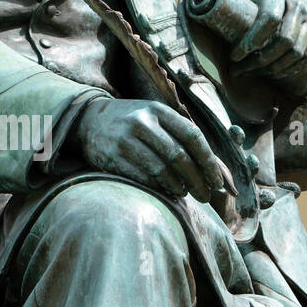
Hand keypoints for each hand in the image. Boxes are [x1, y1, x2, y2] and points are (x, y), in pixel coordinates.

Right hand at [73, 98, 222, 203]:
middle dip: (197, 180)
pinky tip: (166, 192)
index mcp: (159, 110)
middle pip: (179, 156)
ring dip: (178, 187)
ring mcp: (126, 139)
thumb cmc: (133, 122)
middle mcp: (142, 122)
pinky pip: (142, 178)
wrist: (89, 119)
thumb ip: (181, 136)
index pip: (192, 136)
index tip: (217, 181)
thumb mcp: (156, 117)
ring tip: (184, 193)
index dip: (208, 161)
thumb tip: (214, 169)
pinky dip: (159, 188)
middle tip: (206, 196)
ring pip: (161, 170)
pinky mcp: (112, 156)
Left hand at [231, 0, 306, 82]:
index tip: (234, 56)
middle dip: (260, 61)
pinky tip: (274, 74)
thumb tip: (194, 20)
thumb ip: (224, 6)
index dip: (251, 42)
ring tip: (252, 73)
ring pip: (297, 51)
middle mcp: (297, 3)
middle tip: (238, 71)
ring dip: (274, 69)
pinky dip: (292, 69)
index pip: (269, 20)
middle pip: (284, 40)